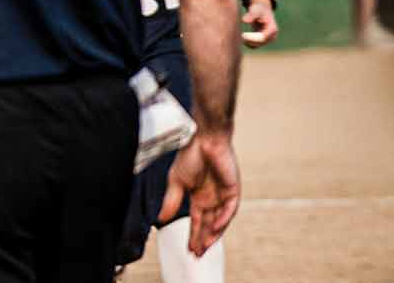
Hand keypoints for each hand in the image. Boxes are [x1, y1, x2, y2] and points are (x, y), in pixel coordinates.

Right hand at [160, 133, 240, 256]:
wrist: (202, 138)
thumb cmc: (189, 155)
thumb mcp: (176, 182)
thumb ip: (171, 201)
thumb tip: (161, 218)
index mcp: (198, 197)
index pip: (196, 221)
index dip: (192, 235)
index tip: (189, 250)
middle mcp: (212, 199)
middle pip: (208, 225)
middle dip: (202, 240)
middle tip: (196, 255)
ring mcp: (223, 195)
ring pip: (220, 221)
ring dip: (213, 234)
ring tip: (205, 247)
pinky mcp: (233, 190)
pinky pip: (229, 209)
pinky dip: (223, 219)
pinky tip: (214, 227)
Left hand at [241, 0, 278, 47]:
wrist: (261, 10)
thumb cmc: (258, 9)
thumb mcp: (255, 10)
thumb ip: (251, 15)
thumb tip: (244, 20)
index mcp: (272, 29)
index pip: (263, 38)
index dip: (252, 38)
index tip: (243, 35)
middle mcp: (272, 36)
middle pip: (260, 43)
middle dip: (249, 40)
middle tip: (239, 36)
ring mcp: (267, 39)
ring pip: (256, 45)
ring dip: (247, 42)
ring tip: (239, 36)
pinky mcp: (262, 41)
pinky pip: (253, 45)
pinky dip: (246, 43)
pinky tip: (240, 37)